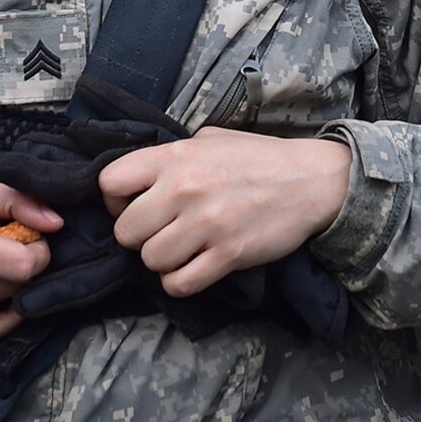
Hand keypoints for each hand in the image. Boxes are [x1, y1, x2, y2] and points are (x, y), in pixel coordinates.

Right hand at [0, 176, 61, 338]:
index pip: (23, 266)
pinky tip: (2, 289)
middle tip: (14, 242)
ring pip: (5, 303)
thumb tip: (58, 224)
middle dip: (27, 263)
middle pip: (16, 285)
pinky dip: (5, 312)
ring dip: (12, 282)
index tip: (33, 233)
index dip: (41, 249)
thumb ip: (16, 201)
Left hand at [98, 129, 351, 298]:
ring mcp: (207, 223)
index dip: (114, 201)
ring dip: (162, 260)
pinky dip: (180, 282)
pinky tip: (193, 268)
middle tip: (160, 232)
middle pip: (125, 231)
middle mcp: (185, 188)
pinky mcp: (228, 254)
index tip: (131, 206)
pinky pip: (179, 284)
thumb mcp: (210, 137)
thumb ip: (172, 154)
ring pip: (150, 260)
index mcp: (176, 156)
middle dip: (138, 236)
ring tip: (181, 249)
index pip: (109, 182)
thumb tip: (139, 175)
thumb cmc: (258, 157)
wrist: (311, 179)